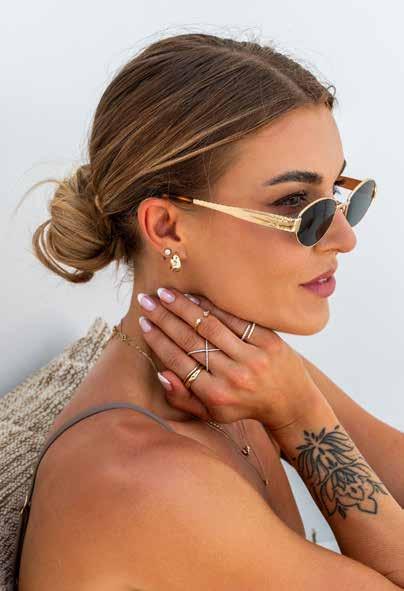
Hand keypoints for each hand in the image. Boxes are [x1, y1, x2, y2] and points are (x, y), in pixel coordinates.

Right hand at [137, 287, 323, 429]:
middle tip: (146, 301)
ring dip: (183, 307)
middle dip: (164, 318)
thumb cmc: (244, 406)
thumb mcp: (212, 414)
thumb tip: (161, 373)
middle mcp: (233, 376)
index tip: (143, 323)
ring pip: (210, 326)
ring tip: (165, 293)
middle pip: (190, 340)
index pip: (178, 361)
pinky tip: (195, 297)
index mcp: (216, 395)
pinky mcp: (269, 341)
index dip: (158, 340)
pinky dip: (213, 307)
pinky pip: (235, 319)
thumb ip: (183, 398)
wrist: (291, 402)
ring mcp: (252, 357)